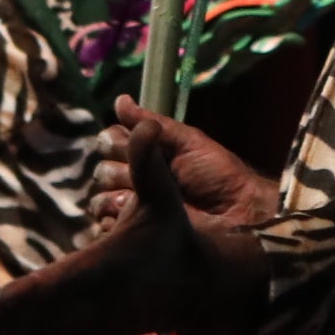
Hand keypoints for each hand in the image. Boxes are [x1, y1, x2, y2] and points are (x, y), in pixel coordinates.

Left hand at [0, 104, 267, 334]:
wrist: (197, 286)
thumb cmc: (172, 235)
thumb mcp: (162, 196)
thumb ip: (148, 162)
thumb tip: (147, 125)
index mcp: (109, 266)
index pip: (63, 281)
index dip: (32, 293)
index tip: (0, 300)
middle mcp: (100, 300)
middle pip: (47, 313)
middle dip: (10, 319)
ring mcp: (97, 321)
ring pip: (46, 331)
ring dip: (10, 333)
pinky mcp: (94, 332)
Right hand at [79, 103, 273, 238]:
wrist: (235, 215)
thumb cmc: (217, 174)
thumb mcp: (187, 142)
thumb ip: (153, 123)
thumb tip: (120, 99)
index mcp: (146, 153)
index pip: (109, 141)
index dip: (118, 143)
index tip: (138, 146)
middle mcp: (134, 179)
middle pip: (101, 171)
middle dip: (119, 172)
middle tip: (143, 178)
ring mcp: (132, 209)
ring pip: (99, 199)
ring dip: (116, 198)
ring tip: (139, 202)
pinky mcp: (133, 235)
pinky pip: (105, 228)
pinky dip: (113, 223)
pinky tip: (133, 219)